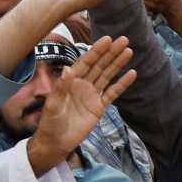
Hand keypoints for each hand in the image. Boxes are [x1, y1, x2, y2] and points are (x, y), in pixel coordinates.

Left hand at [27, 36, 135, 173]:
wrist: (56, 142)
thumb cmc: (50, 122)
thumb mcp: (53, 104)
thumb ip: (61, 87)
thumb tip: (68, 69)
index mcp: (70, 81)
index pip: (86, 62)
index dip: (96, 51)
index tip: (107, 39)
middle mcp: (83, 84)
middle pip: (99, 65)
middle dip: (111, 52)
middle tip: (124, 39)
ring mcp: (92, 95)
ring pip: (107, 76)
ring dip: (118, 64)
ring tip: (129, 51)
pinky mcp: (99, 107)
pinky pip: (112, 93)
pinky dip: (122, 84)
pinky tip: (132, 73)